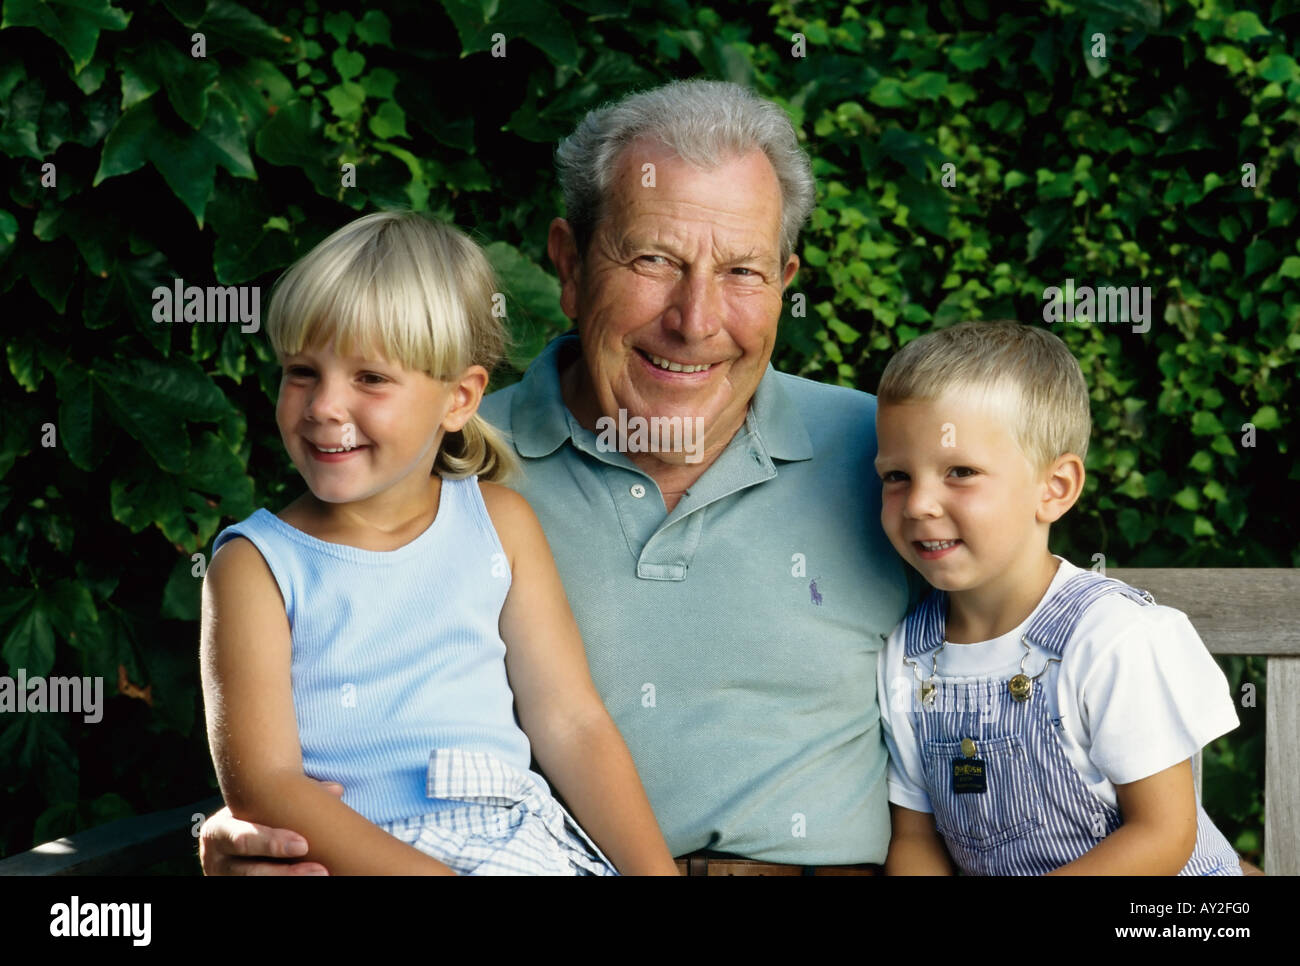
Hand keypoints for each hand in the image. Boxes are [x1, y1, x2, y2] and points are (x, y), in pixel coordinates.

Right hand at [199, 782, 343, 874]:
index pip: (243, 839)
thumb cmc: (250, 819)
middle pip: (251, 872)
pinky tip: (309, 882)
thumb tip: (336, 789)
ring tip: (321, 876)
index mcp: (219, 831)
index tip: (304, 844)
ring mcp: (223, 878)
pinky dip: (283, 885)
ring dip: (290, 880)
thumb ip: (290, 799)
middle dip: (287, 873)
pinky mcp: (232, 887)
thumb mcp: (257, 807)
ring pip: (255, 883)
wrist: (224, 843)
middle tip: (321, 870)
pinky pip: (257, 888)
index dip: (272, 843)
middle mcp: (216, 860)